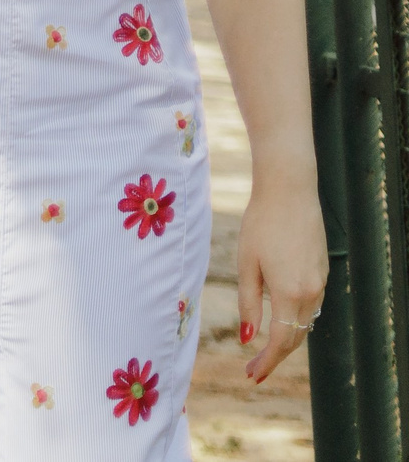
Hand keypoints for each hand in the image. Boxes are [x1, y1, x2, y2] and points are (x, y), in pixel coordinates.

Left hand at [237, 172, 328, 381]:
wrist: (290, 192)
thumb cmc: (261, 224)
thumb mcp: (246, 264)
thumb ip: (248, 303)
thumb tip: (248, 337)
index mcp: (290, 293)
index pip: (280, 341)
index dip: (266, 361)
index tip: (252, 375)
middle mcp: (311, 293)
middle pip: (296, 337)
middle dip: (275, 356)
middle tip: (253, 370)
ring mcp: (321, 282)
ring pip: (305, 322)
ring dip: (286, 338)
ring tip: (262, 350)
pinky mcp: (323, 272)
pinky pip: (310, 305)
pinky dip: (295, 318)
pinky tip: (280, 319)